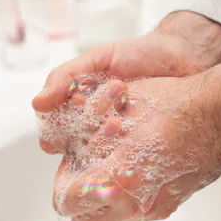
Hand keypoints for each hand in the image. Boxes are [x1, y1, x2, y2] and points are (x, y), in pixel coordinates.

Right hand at [33, 11, 220, 152]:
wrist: (182, 56)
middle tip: (103, 113)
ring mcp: (116, 145)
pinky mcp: (139, 152)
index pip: (52, 133)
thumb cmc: (138, 55)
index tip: (76, 105)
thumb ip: (66, 76)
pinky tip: (132, 145)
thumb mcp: (98, 58)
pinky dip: (125, 157)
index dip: (57, 128)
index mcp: (76, 112)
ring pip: (97, 162)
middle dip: (85, 135)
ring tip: (118, 120)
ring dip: (103, 145)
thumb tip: (37, 103)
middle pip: (73, 152)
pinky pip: (125, 165)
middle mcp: (93, 133)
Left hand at [52, 63, 220, 220]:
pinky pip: (134, 217)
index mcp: (119, 175)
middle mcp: (135, 201)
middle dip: (76, 197)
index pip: (68, 201)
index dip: (62, 183)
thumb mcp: (120, 109)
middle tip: (83, 171)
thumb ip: (89, 132)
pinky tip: (130, 173)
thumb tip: (72, 142)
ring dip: (98, 203)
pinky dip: (122, 203)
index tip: (67, 167)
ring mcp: (154, 208)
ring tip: (105, 171)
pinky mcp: (170, 206)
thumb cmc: (175, 105)